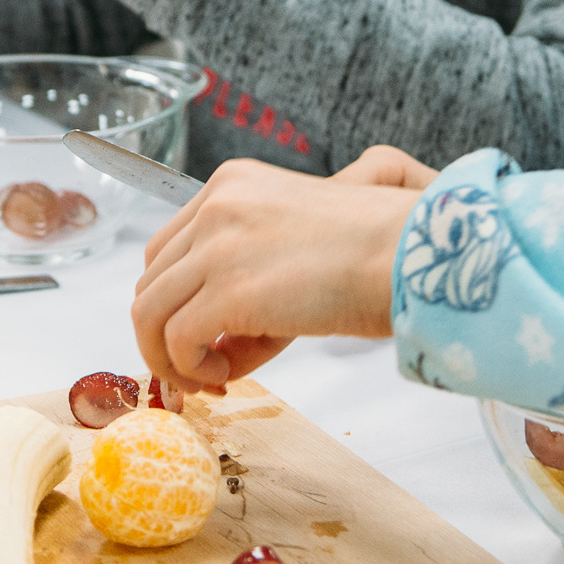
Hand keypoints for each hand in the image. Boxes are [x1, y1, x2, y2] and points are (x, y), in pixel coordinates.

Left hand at [130, 155, 419, 395]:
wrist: (414, 253)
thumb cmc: (381, 249)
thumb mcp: (301, 241)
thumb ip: (252, 272)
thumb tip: (220, 340)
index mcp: (234, 184)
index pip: (171, 248)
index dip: (177, 301)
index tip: (203, 338)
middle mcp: (216, 205)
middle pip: (152, 281)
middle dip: (169, 333)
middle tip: (204, 369)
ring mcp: (217, 245)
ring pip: (149, 313)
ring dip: (173, 358)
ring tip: (212, 379)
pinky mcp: (228, 290)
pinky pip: (177, 341)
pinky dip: (192, 369)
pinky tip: (228, 377)